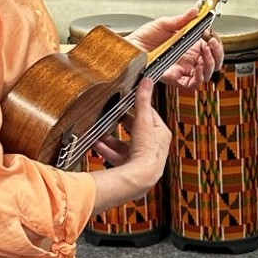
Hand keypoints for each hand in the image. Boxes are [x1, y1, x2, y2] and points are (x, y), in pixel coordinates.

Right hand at [88, 78, 169, 208]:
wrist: (140, 178)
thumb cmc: (147, 150)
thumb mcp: (143, 120)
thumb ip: (143, 100)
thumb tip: (147, 80)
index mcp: (161, 134)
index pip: (149, 115)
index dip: (138, 106)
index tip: (128, 99)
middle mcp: (153, 147)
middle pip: (136, 130)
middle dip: (122, 122)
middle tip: (112, 113)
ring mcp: (141, 158)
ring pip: (124, 144)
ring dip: (111, 138)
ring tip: (100, 130)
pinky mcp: (130, 168)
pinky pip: (116, 156)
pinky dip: (106, 149)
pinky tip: (96, 144)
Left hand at [127, 12, 223, 89]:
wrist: (131, 47)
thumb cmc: (143, 37)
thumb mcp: (165, 24)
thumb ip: (183, 19)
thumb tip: (195, 11)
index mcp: (189, 45)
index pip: (211, 47)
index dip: (215, 43)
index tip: (212, 34)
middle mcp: (189, 59)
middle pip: (213, 62)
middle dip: (217, 53)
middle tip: (211, 43)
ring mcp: (183, 69)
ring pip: (207, 73)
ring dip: (210, 62)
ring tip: (205, 52)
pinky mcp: (176, 79)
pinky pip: (193, 83)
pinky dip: (200, 76)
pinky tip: (199, 66)